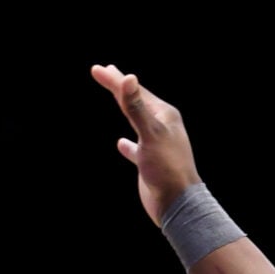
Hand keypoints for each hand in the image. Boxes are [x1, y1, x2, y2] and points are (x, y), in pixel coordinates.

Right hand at [89, 64, 201, 226]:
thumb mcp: (150, 134)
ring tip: (116, 97)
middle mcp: (162, 127)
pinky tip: (120, 143)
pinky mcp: (150, 163)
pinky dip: (127, 143)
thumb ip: (136, 108)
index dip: (115, 80)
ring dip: (125, 108)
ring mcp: (156, 145)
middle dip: (119, 87)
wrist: (177, 204)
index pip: (136, 91)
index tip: (97, 69)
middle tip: (104, 71)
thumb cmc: (167, 168)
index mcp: (165, 116)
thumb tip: (128, 78)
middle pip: (137, 102)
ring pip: (136, 121)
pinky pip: (136, 148)